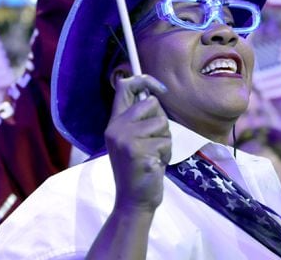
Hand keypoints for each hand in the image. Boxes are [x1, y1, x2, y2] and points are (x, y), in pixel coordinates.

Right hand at [105, 75, 171, 213]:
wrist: (134, 200)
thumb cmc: (139, 167)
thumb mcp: (132, 140)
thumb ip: (138, 119)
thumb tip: (153, 93)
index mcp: (114, 123)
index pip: (124, 88)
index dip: (143, 80)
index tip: (160, 88)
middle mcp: (116, 129)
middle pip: (152, 103)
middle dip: (161, 122)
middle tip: (153, 142)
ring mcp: (126, 141)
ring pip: (162, 123)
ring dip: (165, 140)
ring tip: (153, 155)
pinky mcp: (138, 153)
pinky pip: (165, 142)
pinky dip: (166, 154)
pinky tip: (155, 165)